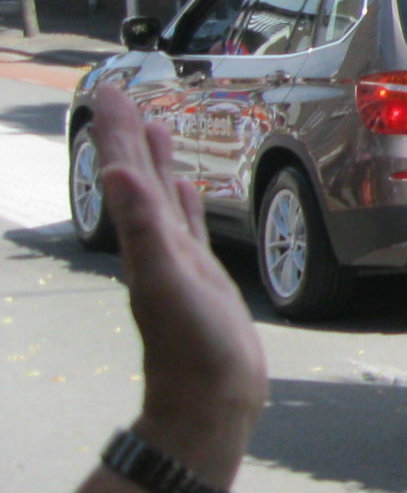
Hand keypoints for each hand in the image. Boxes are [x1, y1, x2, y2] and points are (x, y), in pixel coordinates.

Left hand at [88, 85, 265, 481]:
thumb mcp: (169, 282)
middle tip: (121, 94)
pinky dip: (183, 201)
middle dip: (128, 135)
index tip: (108, 90)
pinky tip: (185, 188)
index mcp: (145, 242)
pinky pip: (188, 226)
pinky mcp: (202, 275)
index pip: (125, 174)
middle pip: (137, 178)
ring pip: (161, 198)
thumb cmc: (194, 350)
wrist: (211, 402)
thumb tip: (112, 171)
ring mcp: (178, 260)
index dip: (116, 132)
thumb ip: (145, 226)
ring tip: (155, 128)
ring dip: (155, 161)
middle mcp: (155, 245)